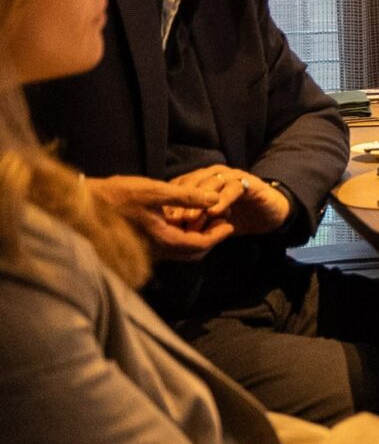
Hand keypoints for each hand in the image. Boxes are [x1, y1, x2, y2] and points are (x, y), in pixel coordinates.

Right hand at [88, 174, 235, 261]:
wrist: (84, 203)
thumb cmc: (118, 195)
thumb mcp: (155, 191)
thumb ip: (186, 196)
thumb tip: (214, 199)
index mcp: (162, 241)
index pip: (199, 246)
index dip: (218, 236)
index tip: (230, 224)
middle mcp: (156, 251)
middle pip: (193, 253)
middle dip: (210, 238)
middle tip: (222, 221)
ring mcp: (148, 250)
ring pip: (181, 250)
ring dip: (196, 236)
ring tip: (207, 217)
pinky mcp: (142, 244)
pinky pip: (169, 245)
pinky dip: (182, 235)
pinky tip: (185, 218)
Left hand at [170, 165, 292, 237]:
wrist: (270, 214)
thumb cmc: (237, 217)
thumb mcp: (211, 222)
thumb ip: (195, 223)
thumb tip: (170, 234)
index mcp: (203, 180)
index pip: (181, 185)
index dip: (170, 201)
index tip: (163, 219)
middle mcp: (216, 174)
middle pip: (193, 182)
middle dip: (181, 200)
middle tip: (174, 219)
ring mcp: (234, 177)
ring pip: (212, 183)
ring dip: (200, 200)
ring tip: (191, 217)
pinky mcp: (250, 183)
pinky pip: (234, 188)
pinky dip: (223, 199)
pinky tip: (215, 212)